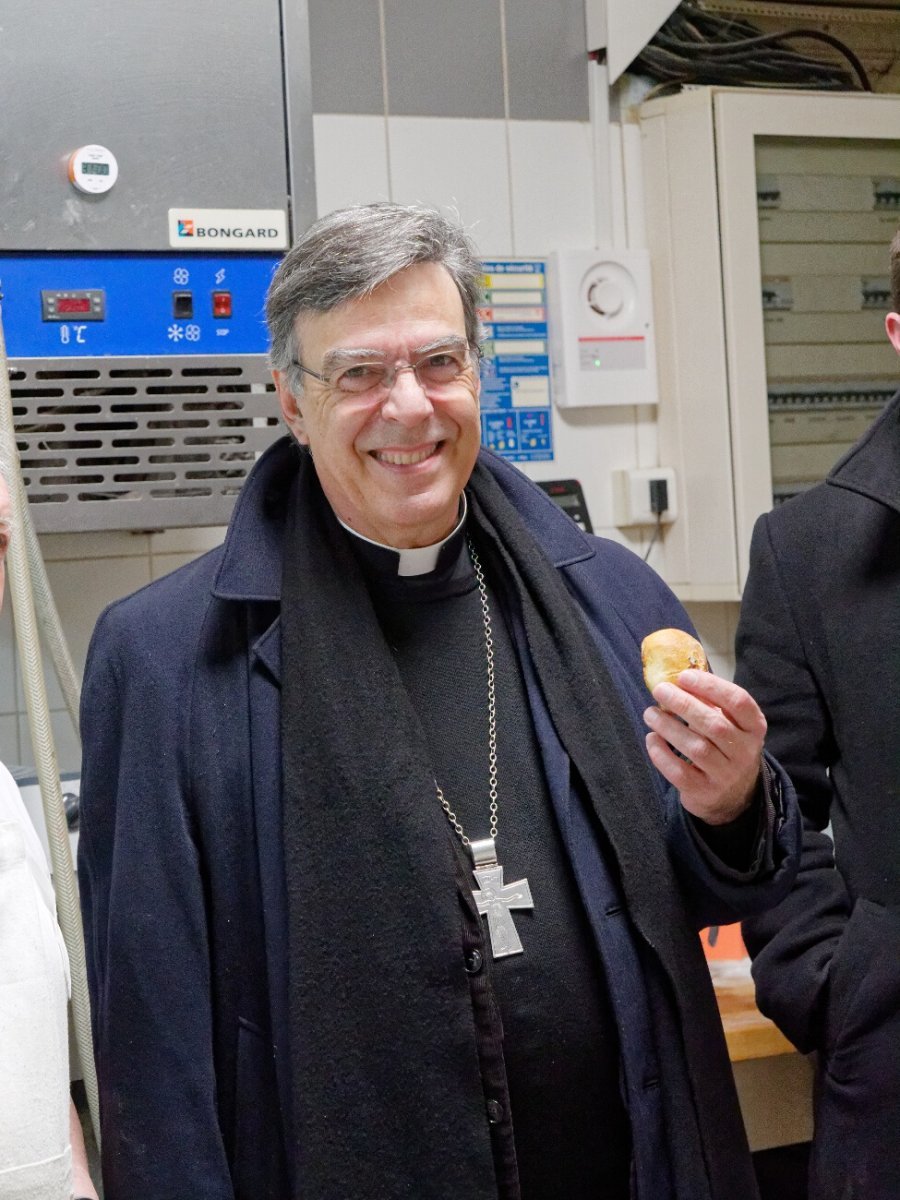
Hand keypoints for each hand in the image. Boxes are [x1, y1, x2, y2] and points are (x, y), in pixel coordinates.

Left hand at [643, 670, 765, 825]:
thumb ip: (711, 703)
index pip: (738, 702)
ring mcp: (726, 775)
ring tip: (650, 713)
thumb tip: (677, 679)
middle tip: (660, 690)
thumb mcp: (730, 725)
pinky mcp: (705, 792)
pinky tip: (652, 739)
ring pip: (696, 748)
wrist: (734, 797)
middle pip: (714, 724)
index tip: (684, 677)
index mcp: (754, 727)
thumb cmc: (726, 747)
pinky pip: (680, 772)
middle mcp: (745, 752)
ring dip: (669, 727)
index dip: (711, 686)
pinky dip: (662, 754)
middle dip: (683, 704)